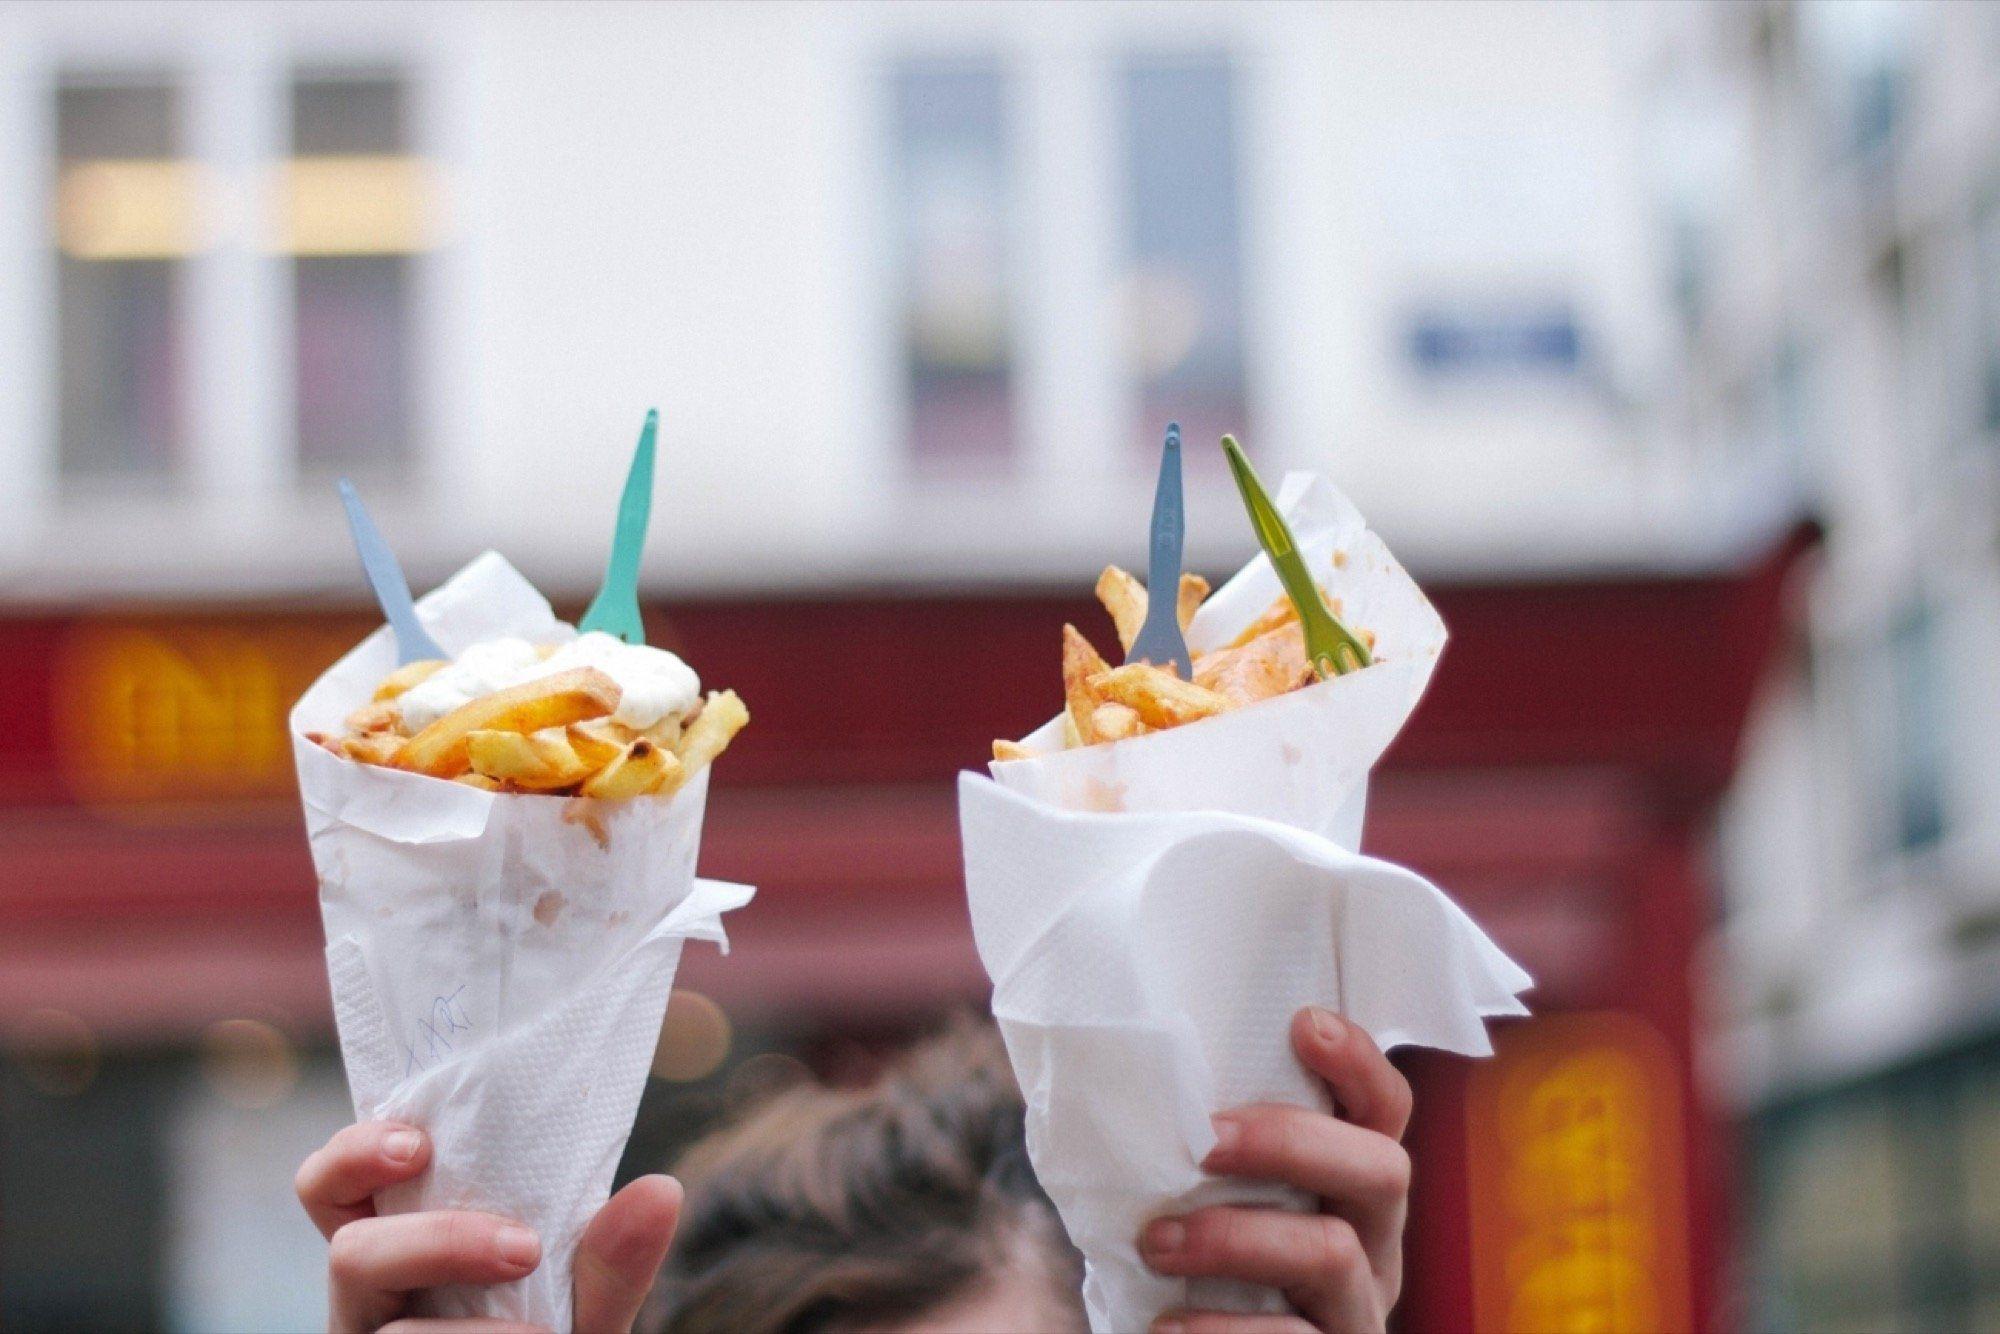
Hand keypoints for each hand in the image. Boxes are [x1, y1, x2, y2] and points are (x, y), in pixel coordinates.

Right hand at [295, 1122, 680, 1332]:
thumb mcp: (589, 1300)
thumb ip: (612, 1256)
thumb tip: (660, 1190)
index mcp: (398, 1243)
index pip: (334, 1185)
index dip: (354, 1154)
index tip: (417, 1144)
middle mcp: (371, 1301)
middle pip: (349, 1255)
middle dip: (438, 1244)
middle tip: (525, 1248)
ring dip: (470, 1331)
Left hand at [1139, 1007, 1412, 1333]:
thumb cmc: (1204, 1269)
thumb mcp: (1222, 1200)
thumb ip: (1211, 1149)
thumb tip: (1125, 1075)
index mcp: (1353, 1185)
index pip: (1386, 1108)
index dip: (1360, 1062)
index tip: (1304, 1023)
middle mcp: (1375, 1243)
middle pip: (1384, 1170)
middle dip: (1290, 1143)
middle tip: (1202, 1145)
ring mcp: (1358, 1309)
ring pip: (1334, 1254)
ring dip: (1235, 1239)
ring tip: (1156, 1242)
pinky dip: (1223, 1332)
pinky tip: (1166, 1325)